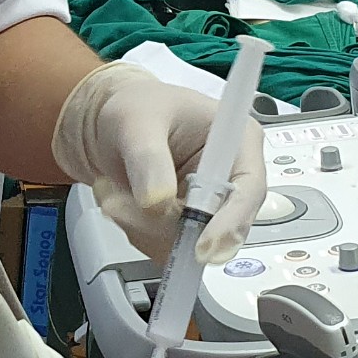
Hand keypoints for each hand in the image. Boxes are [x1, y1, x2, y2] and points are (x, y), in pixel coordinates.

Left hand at [51, 63, 267, 263]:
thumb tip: (158, 201)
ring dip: (143, 229)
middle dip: (165, 226)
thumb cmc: (133, 109)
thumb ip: (148, 159)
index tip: (201, 247)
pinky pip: (169, 249)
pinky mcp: (188, 227)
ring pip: (189, 245)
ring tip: (115, 194)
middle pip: (218, 228)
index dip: (229, 224)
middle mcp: (231, 179)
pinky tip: (123, 205)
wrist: (109, 124)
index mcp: (238, 142)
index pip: (249, 192)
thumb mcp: (136, 122)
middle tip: (119, 206)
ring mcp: (209, 207)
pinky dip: (138, 234)